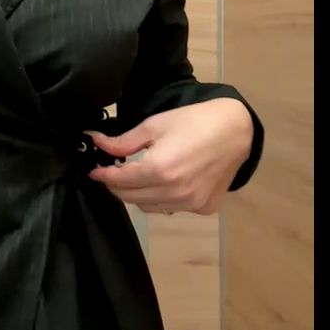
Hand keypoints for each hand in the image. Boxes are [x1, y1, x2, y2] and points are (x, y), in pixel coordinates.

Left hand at [85, 98, 253, 215]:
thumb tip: (95, 142)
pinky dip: (161, 199)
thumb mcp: (154, 126)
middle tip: (112, 171)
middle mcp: (174, 193)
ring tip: (138, 176)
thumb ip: (123, 141)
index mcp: (159, 170)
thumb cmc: (193, 122)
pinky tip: (164, 182)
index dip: (103, 175)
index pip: (119, 180)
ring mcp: (190, 204)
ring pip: (149, 207)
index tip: (94, 170)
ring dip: (137, 194)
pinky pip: (171, 208)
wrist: (236, 131)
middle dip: (116, 185)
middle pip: (130, 197)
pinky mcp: (203, 208)